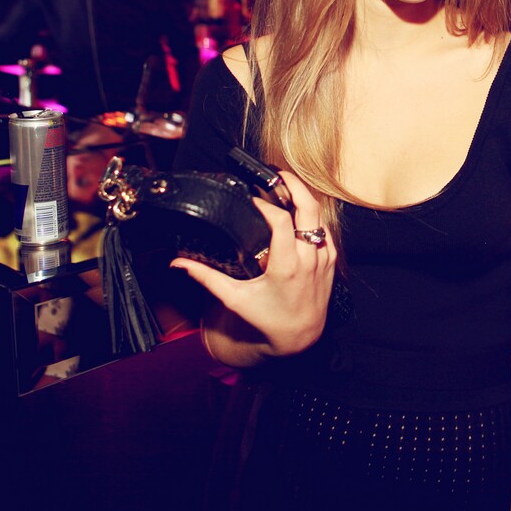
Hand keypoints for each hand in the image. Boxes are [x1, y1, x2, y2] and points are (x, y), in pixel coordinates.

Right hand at [172, 170, 336, 357]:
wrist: (300, 336)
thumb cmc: (267, 318)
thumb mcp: (235, 298)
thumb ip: (207, 277)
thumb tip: (178, 263)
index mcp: (287, 265)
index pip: (280, 220)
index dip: (266, 204)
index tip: (252, 198)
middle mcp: (309, 258)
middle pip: (309, 208)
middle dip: (294, 185)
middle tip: (277, 174)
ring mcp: (324, 258)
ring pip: (319, 216)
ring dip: (303, 199)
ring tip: (285, 188)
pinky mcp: (331, 260)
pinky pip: (324, 230)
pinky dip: (312, 218)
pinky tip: (298, 212)